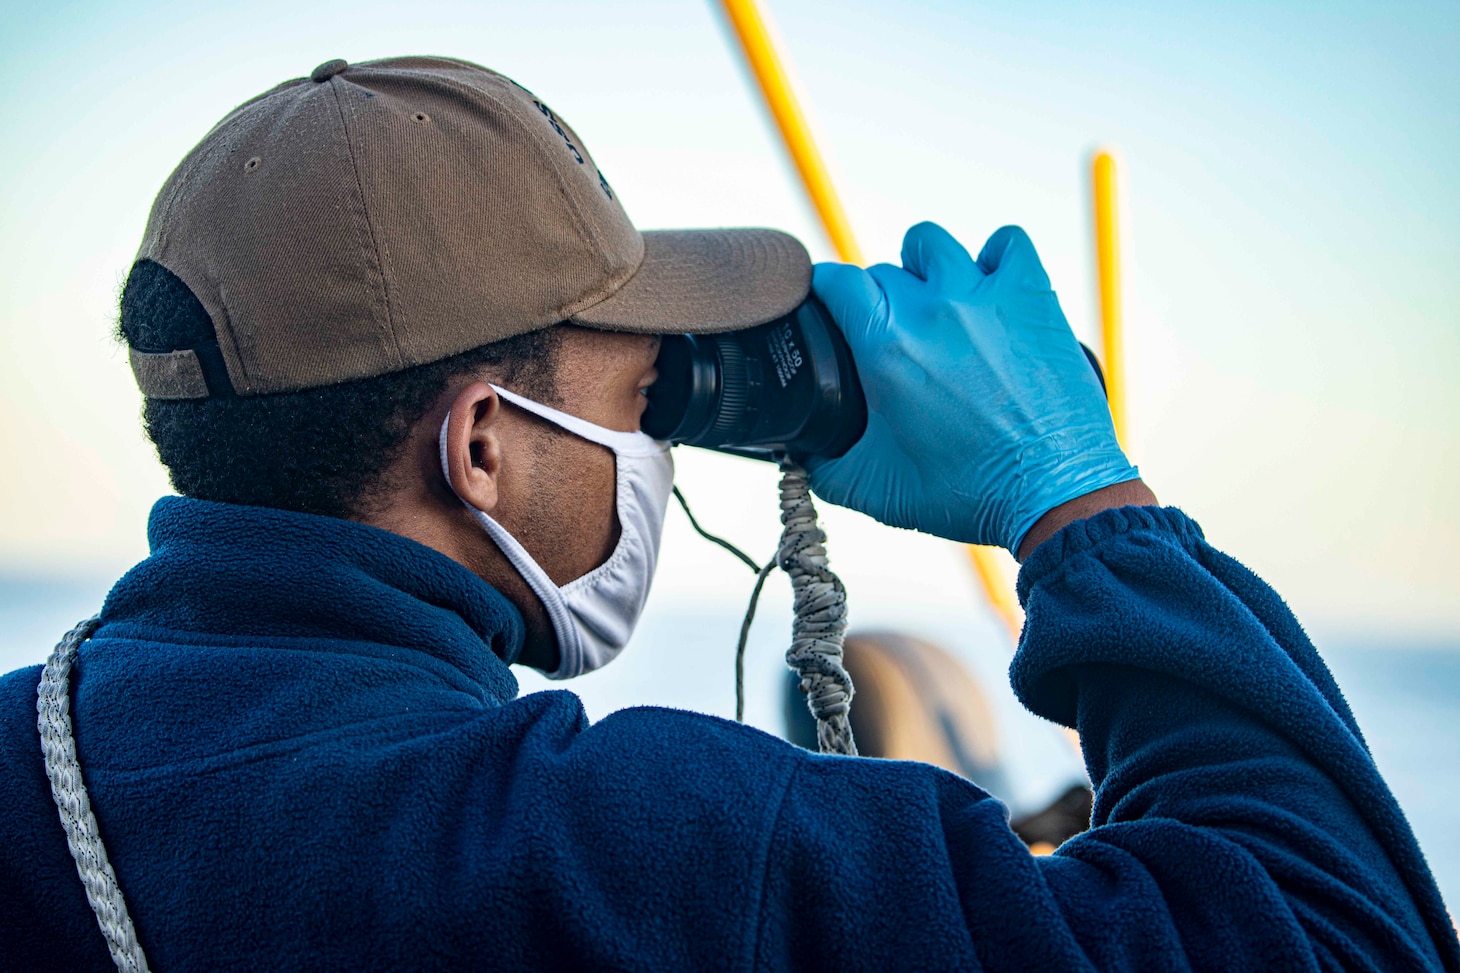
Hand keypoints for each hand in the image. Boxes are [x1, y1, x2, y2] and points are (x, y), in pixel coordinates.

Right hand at [805, 221, 1139, 553]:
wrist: (1052, 494)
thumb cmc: (968, 494)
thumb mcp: (876, 491)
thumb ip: (824, 468)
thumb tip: (800, 455)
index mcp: (886, 348)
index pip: (835, 281)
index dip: (824, 291)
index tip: (829, 306)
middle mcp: (931, 310)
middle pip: (881, 272)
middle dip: (876, 301)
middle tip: (892, 341)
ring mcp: (984, 295)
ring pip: (931, 244)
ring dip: (923, 268)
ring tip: (934, 302)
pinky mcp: (1031, 295)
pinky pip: (1006, 243)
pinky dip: (993, 258)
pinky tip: (988, 288)